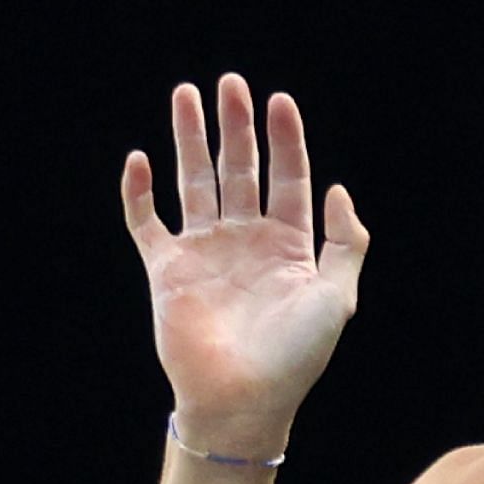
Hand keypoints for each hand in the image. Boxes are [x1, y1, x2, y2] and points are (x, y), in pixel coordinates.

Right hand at [122, 73, 368, 454]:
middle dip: (235, 126)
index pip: (287, 178)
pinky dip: (139, 193)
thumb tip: (337, 189)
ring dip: (190, 139)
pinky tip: (139, 159)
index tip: (279, 99)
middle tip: (230, 82)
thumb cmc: (295, 356)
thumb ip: (345, 242)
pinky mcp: (167, 270)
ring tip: (186, 94)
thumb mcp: (337, 297)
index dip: (285, 139)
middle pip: (239, 169)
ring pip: (194, 182)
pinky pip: (147, 223)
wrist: (244, 400)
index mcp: (288, 244)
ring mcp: (204, 252)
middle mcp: (245, 241)